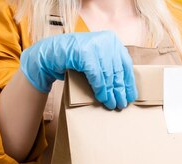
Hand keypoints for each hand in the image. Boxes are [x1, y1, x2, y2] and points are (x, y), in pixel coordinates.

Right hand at [20, 31, 136, 109]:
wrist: (51, 53)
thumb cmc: (76, 58)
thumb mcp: (97, 58)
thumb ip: (110, 66)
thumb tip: (125, 87)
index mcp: (112, 40)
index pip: (126, 65)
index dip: (129, 83)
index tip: (131, 96)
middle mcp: (106, 40)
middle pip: (117, 71)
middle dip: (120, 90)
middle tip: (122, 104)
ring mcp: (95, 45)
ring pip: (107, 75)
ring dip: (110, 93)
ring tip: (112, 104)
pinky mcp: (84, 53)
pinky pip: (96, 76)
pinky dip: (100, 89)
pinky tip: (102, 98)